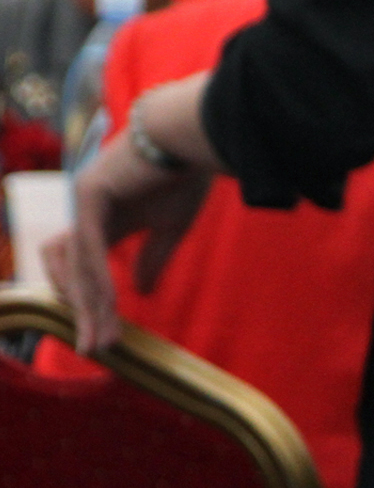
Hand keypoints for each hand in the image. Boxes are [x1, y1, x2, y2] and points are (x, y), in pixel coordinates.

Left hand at [45, 72, 219, 353]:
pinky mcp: (89, 193)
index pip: (84, 269)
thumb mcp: (169, 230)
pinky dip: (96, 279)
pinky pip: (88, 246)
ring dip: (89, 306)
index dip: (91, 303)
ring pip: (77, 265)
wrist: (190, 137)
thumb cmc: (185, 175)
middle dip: (83, 313)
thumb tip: (140, 294)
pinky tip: (106, 307)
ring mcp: (83, 201)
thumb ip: (152, 259)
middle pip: (70, 271)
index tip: (108, 336)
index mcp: (104, 220)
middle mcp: (86, 212)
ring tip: (101, 340)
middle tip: (95, 349)